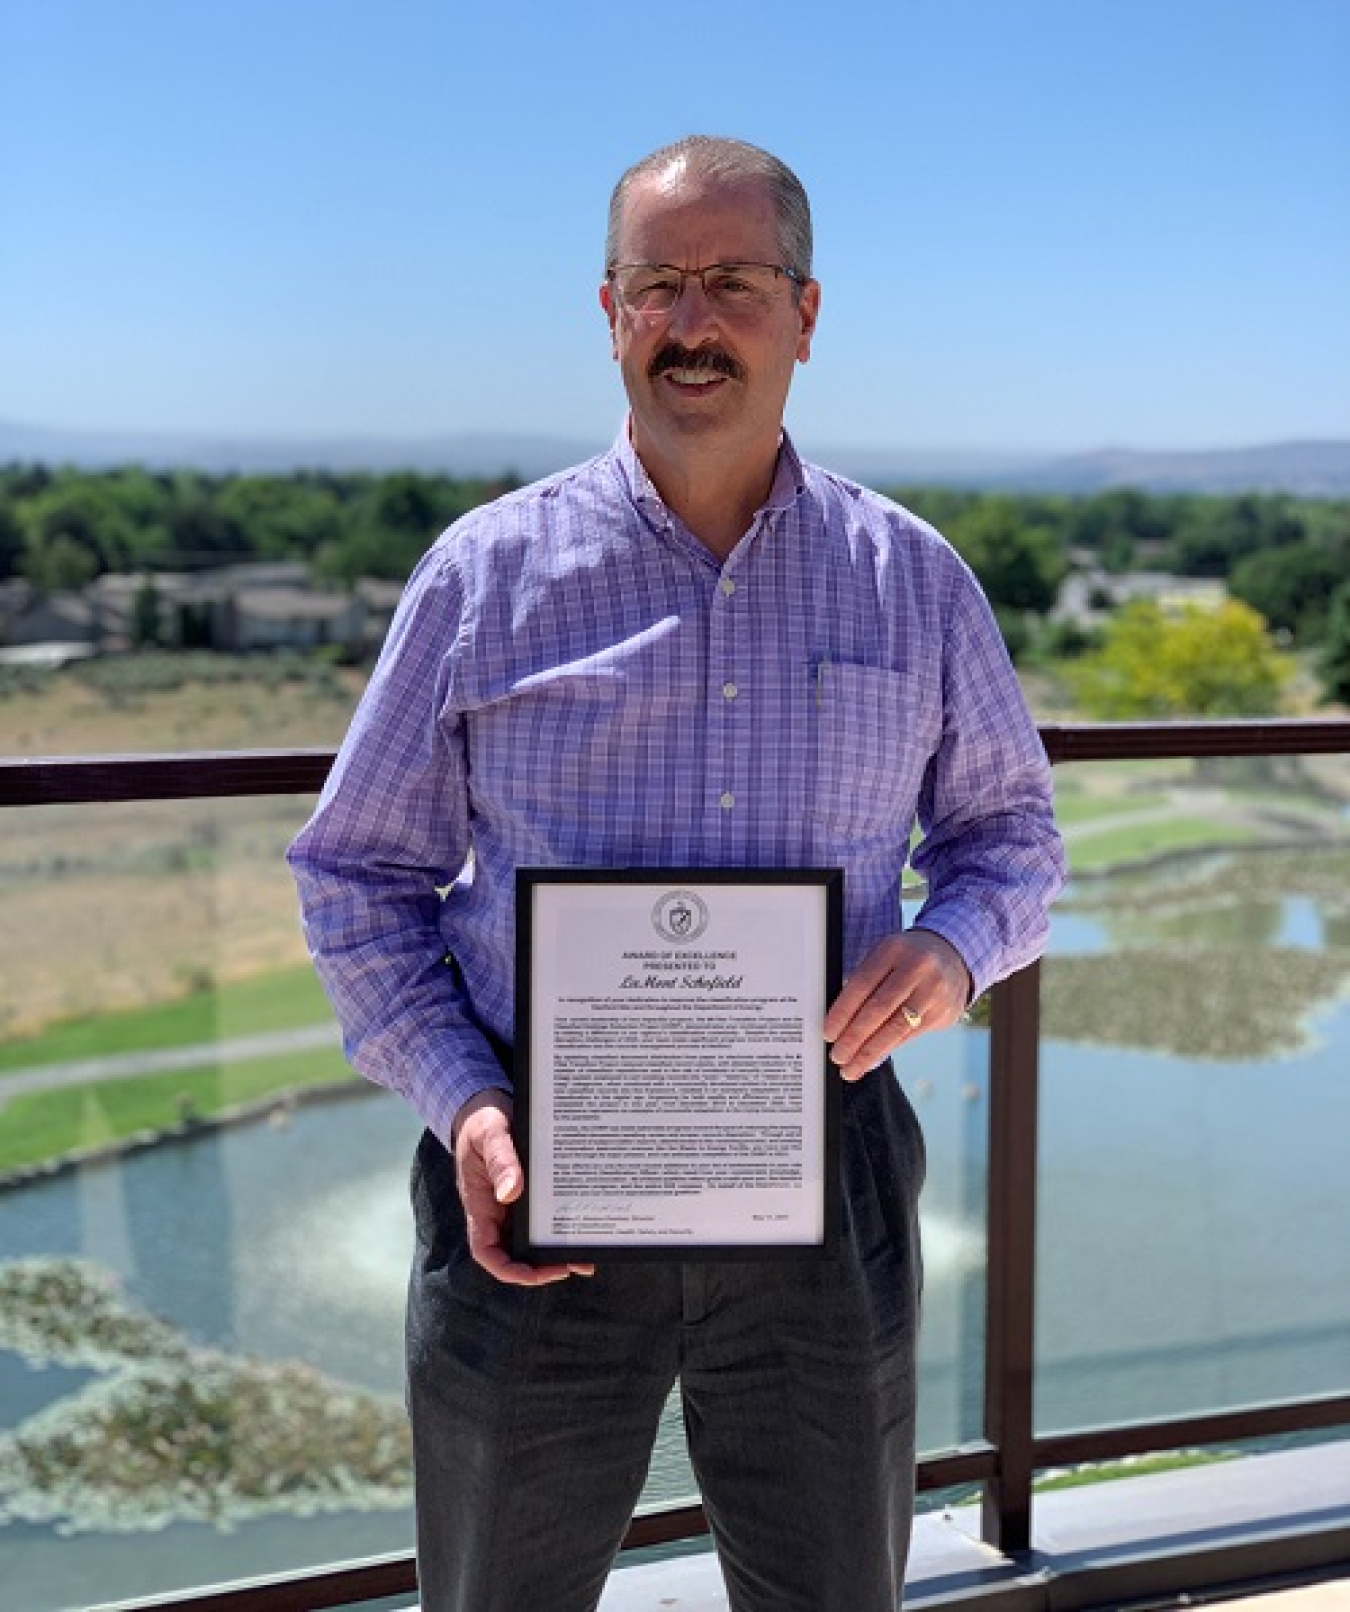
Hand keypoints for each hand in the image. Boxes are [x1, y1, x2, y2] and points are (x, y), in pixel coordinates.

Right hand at [452, 1091, 593, 1285]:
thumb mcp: (490, 1132)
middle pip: (514, 1252)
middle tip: (577, 1263)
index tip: (539, 1272)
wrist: (484, 1104)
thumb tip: (511, 1192)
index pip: (487, 1251)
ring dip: (554, 1247)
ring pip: (530, 1236)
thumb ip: (500, 1160)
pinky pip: (539, 1215)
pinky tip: (581, 1222)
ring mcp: (509, 1202)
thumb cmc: (483, 1118)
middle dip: (543, 1264)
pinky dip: (558, 1223)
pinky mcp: (524, 1191)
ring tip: (585, 1251)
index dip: (511, 1270)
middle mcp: (495, 1209)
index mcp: (479, 1203)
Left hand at [823, 928, 970, 1081]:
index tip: (829, 1033)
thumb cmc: (907, 959)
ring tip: (852, 1067)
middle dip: (854, 1037)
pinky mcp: (945, 1012)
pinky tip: (874, 1058)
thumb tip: (841, 1025)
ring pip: (897, 1028)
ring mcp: (934, 991)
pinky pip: (911, 1036)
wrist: (953, 955)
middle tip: (838, 1055)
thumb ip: (865, 984)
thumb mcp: (886, 957)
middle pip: (879, 1008)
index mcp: (894, 949)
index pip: (862, 984)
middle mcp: (917, 968)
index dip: (842, 1013)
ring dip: (870, 1052)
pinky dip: (889, 1049)